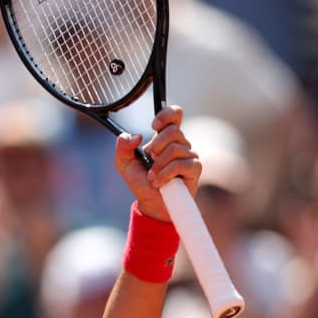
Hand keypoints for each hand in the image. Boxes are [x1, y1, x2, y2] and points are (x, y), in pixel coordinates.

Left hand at [114, 106, 200, 221]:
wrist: (150, 203)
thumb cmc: (141, 181)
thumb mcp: (124, 163)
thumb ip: (122, 147)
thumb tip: (134, 136)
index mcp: (164, 137)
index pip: (174, 115)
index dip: (167, 114)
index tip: (154, 125)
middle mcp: (179, 143)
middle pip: (173, 131)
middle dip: (156, 146)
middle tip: (150, 160)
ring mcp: (189, 155)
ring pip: (174, 149)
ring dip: (158, 165)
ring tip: (152, 177)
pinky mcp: (194, 169)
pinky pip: (180, 164)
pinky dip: (165, 174)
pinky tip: (159, 183)